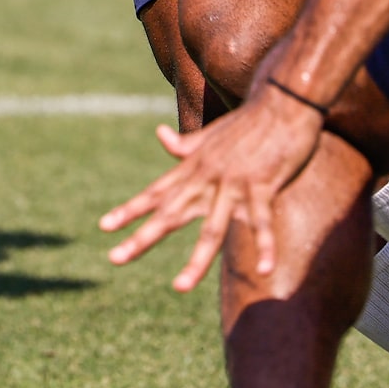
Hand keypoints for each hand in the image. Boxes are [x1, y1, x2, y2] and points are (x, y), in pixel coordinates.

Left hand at [100, 85, 325, 291]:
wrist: (284, 100)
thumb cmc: (250, 120)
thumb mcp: (212, 135)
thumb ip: (186, 144)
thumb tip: (160, 134)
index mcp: (195, 167)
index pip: (156, 192)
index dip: (130, 210)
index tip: (104, 227)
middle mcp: (208, 177)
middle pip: (172, 213)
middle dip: (142, 237)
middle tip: (114, 259)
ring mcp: (234, 183)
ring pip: (211, 228)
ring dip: (196, 261)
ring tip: (179, 287)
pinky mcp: (262, 185)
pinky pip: (262, 221)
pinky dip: (265, 245)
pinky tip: (264, 270)